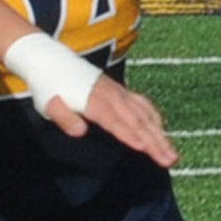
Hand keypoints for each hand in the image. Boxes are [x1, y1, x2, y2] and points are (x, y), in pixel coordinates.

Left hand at [44, 75, 179, 168]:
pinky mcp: (120, 90)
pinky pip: (142, 104)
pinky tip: (162, 131)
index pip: (114, 121)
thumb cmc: (48, 87)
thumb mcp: (48, 104)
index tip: (144, 148)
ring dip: (160, 134)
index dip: (129, 134)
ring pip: (144, 114)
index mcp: (92, 100)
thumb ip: (64, 117)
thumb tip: (80, 132)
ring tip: (173, 154)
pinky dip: (154, 118)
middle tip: (170, 160)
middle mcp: (110, 95)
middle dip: (154, 141)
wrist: (51, 60)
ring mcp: (117, 91)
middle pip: (136, 120)